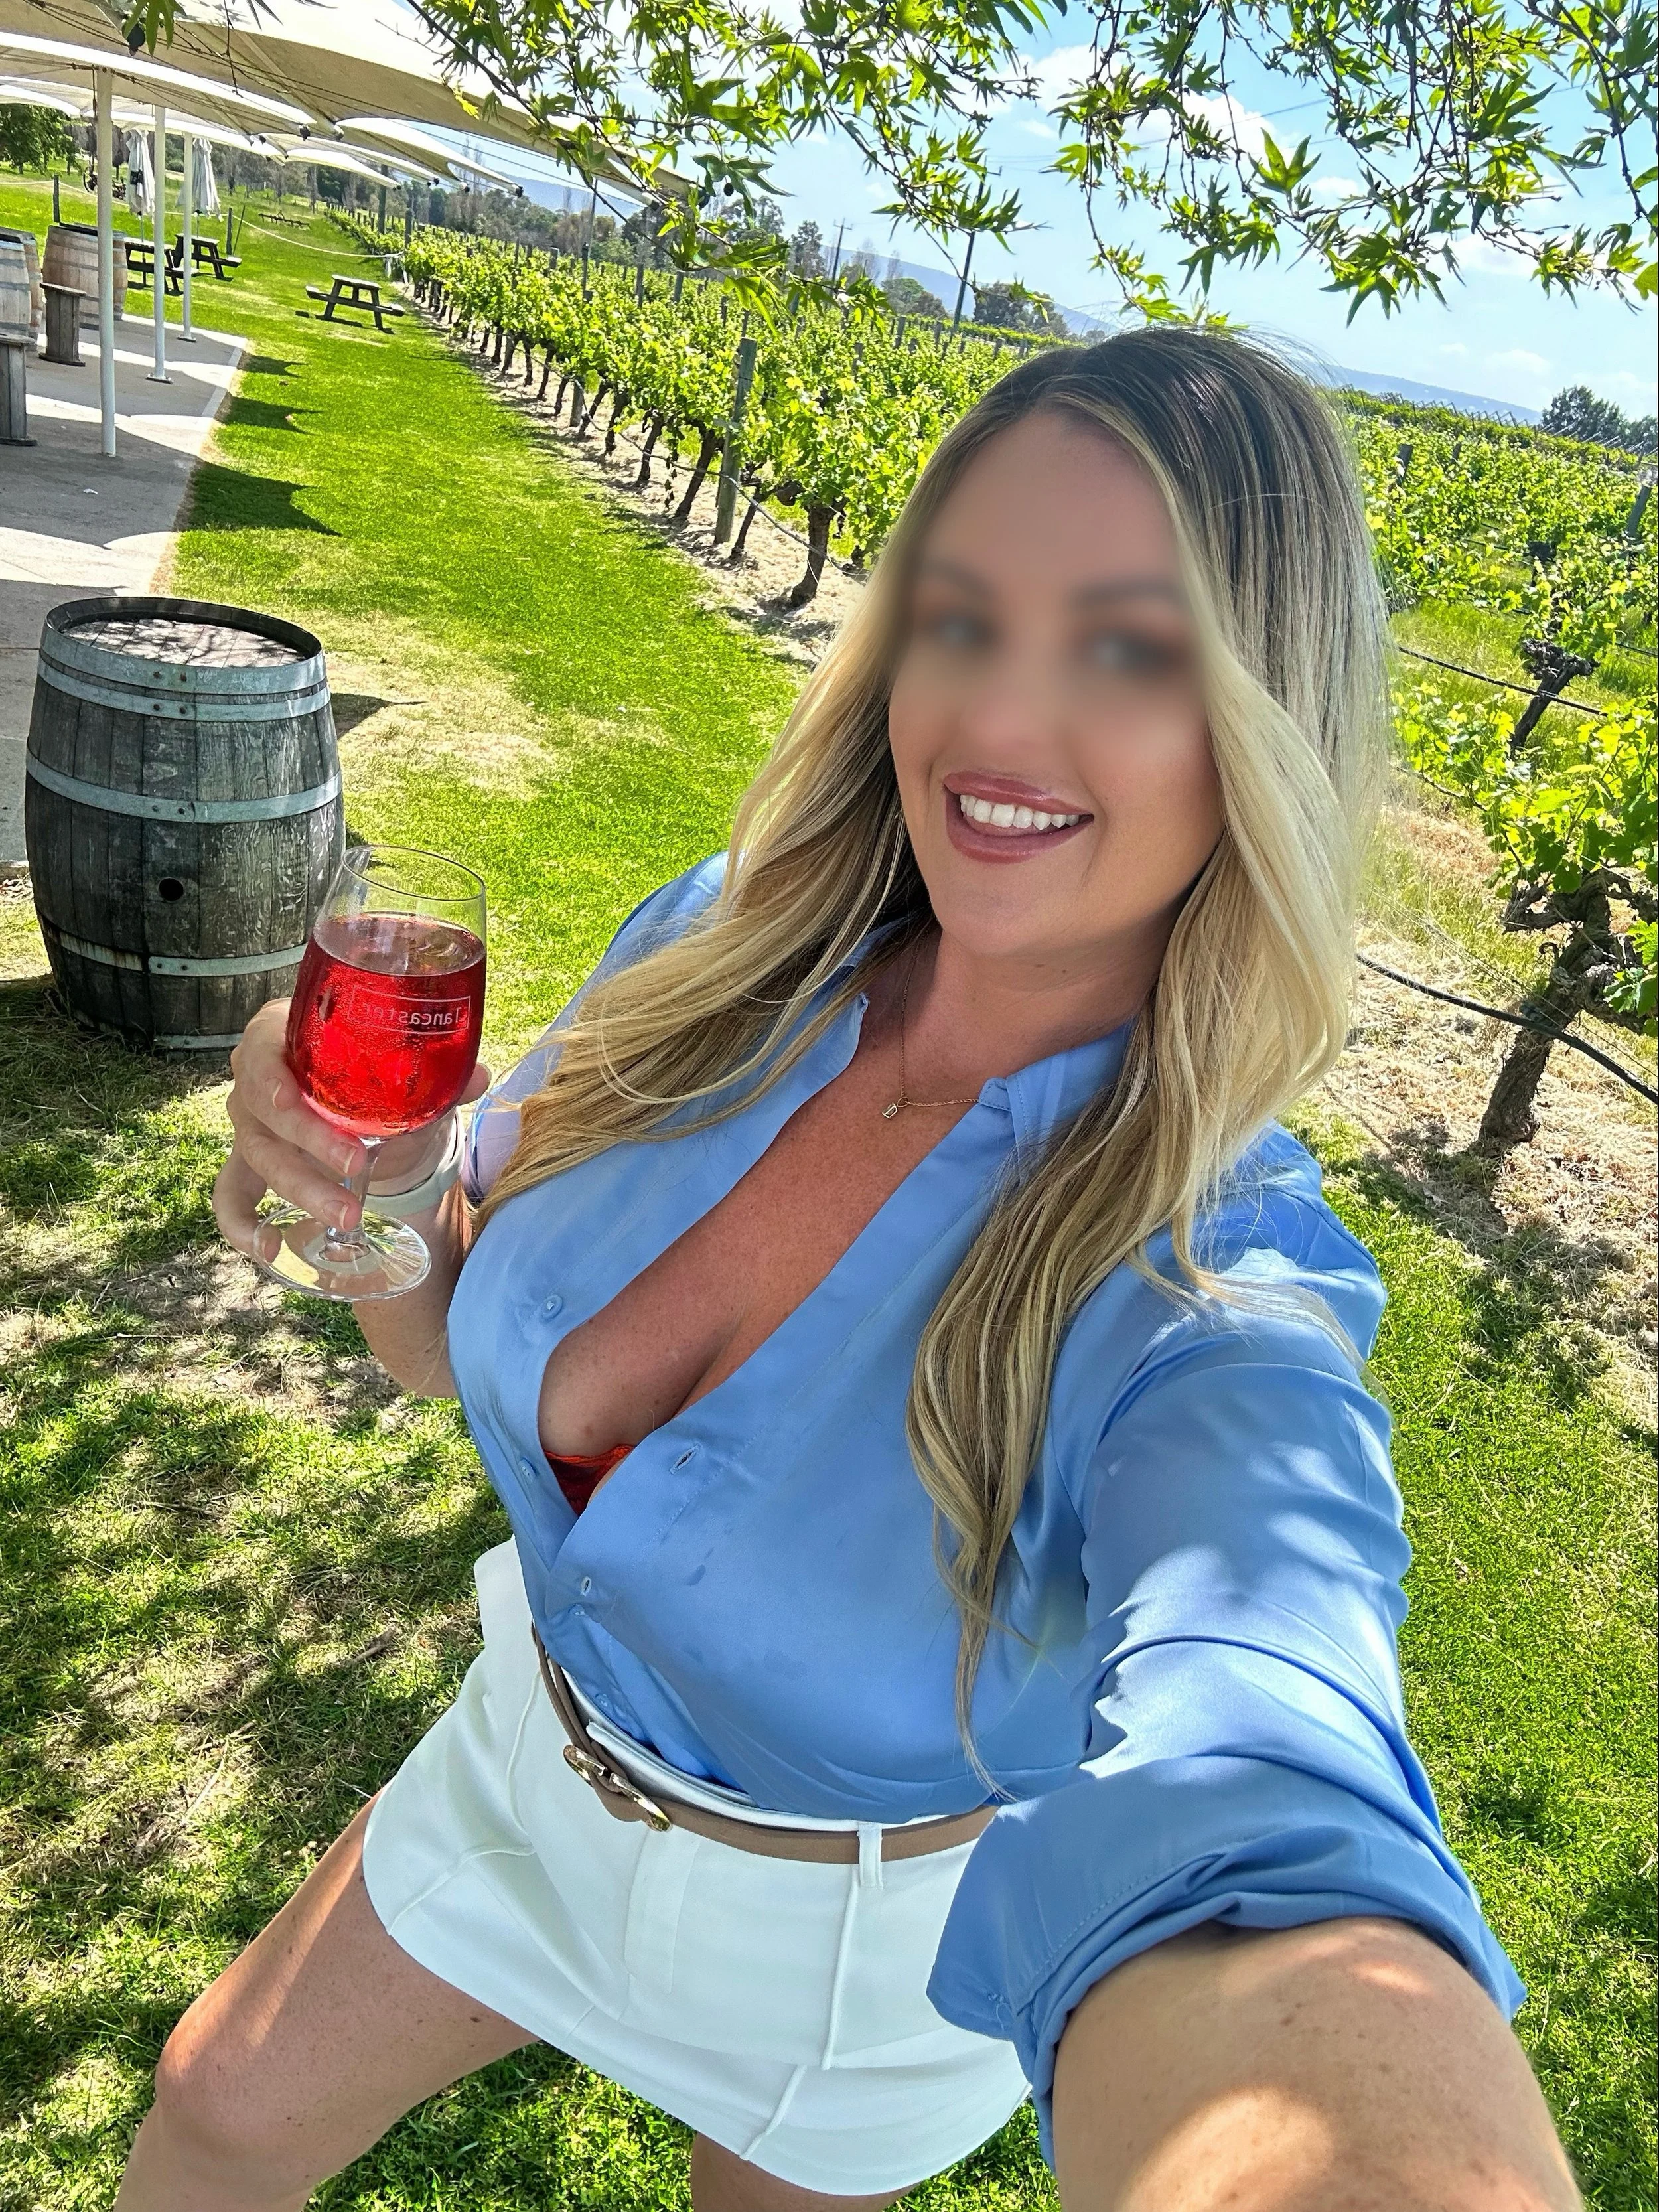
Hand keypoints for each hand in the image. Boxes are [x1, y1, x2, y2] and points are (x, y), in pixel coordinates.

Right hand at [213, 998, 492, 1260]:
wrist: (359, 1098)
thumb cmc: (367, 1071)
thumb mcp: (395, 1067)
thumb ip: (434, 1072)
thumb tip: (477, 1077)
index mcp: (279, 1038)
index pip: (258, 1052)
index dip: (271, 1078)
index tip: (294, 1100)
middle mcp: (255, 1081)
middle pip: (264, 1114)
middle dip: (310, 1143)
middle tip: (358, 1165)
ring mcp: (249, 1126)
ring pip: (259, 1158)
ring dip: (303, 1189)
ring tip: (348, 1215)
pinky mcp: (250, 1165)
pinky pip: (231, 1197)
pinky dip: (241, 1225)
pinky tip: (269, 1249)